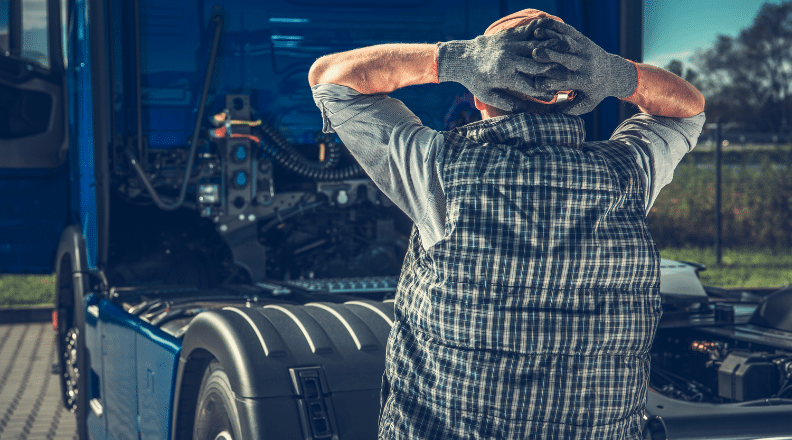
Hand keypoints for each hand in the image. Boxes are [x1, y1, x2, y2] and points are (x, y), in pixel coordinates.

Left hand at [436, 25, 569, 111]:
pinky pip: (530, 31)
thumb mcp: (487, 95)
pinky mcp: (509, 34)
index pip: (529, 86)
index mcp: (503, 76)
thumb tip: (523, 112)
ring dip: (553, 51)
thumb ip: (506, 102)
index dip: (544, 92)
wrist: (462, 57)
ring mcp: (509, 44)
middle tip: (568, 76)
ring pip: (537, 47)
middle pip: (537, 65)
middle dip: (554, 71)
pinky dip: (543, 34)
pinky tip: (555, 38)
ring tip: (566, 58)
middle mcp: (508, 59)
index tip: (555, 97)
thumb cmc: (475, 80)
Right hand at [529, 18, 637, 114]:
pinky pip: (569, 32)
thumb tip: (553, 113)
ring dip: (550, 39)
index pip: (564, 81)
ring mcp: (586, 50)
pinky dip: (555, 28)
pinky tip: (542, 27)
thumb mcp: (587, 104)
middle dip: (550, 56)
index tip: (535, 82)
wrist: (613, 73)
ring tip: (535, 36)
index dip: (548, 82)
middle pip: (566, 59)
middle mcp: (586, 65)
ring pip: (567, 43)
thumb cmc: (595, 91)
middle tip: (534, 54)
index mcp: (585, 82)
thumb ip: (571, 110)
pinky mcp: (584, 39)